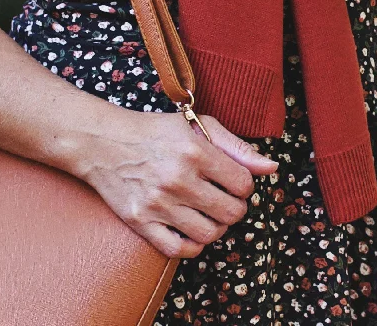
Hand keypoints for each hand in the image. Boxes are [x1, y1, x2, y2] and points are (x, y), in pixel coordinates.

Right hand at [72, 107, 277, 258]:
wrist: (105, 142)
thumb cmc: (155, 131)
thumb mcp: (197, 126)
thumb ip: (236, 147)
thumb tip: (272, 168)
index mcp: (195, 151)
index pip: (244, 184)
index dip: (244, 185)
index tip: (232, 181)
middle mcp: (178, 178)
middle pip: (231, 213)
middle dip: (234, 207)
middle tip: (223, 198)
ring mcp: (158, 203)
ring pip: (210, 234)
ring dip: (216, 227)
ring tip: (208, 213)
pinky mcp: (141, 222)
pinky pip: (179, 250)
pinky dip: (192, 245)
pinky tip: (190, 228)